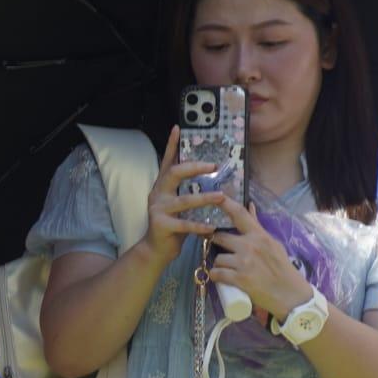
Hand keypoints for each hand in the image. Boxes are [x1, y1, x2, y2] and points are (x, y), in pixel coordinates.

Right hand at [139, 127, 223, 266]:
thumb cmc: (173, 225)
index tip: (178, 128)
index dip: (172, 144)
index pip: (168, 161)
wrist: (156, 249)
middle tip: (213, 166)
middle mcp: (158, 194)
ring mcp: (158, 209)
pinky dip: (200, 225)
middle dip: (194, 167)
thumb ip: (188, 192)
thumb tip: (213, 179)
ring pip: (184, 201)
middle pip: (174, 173)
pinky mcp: (162, 225)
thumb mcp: (179, 205)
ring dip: (204, 198)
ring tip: (221, 197)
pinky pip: (184, 224)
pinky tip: (212, 226)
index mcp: (162, 186)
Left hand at [208, 196, 315, 322]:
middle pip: (219, 237)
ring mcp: (244, 262)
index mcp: (260, 236)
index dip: (225, 204)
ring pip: (217, 258)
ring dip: (219, 264)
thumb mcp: (273, 244)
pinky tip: (222, 278)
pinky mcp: (239, 278)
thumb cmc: (282, 269)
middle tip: (222, 252)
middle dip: (217, 244)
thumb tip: (249, 205)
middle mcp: (250, 246)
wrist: (291, 295)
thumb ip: (258, 227)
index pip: (240, 215)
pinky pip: (217, 273)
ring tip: (229, 270)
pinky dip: (216, 276)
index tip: (214, 197)